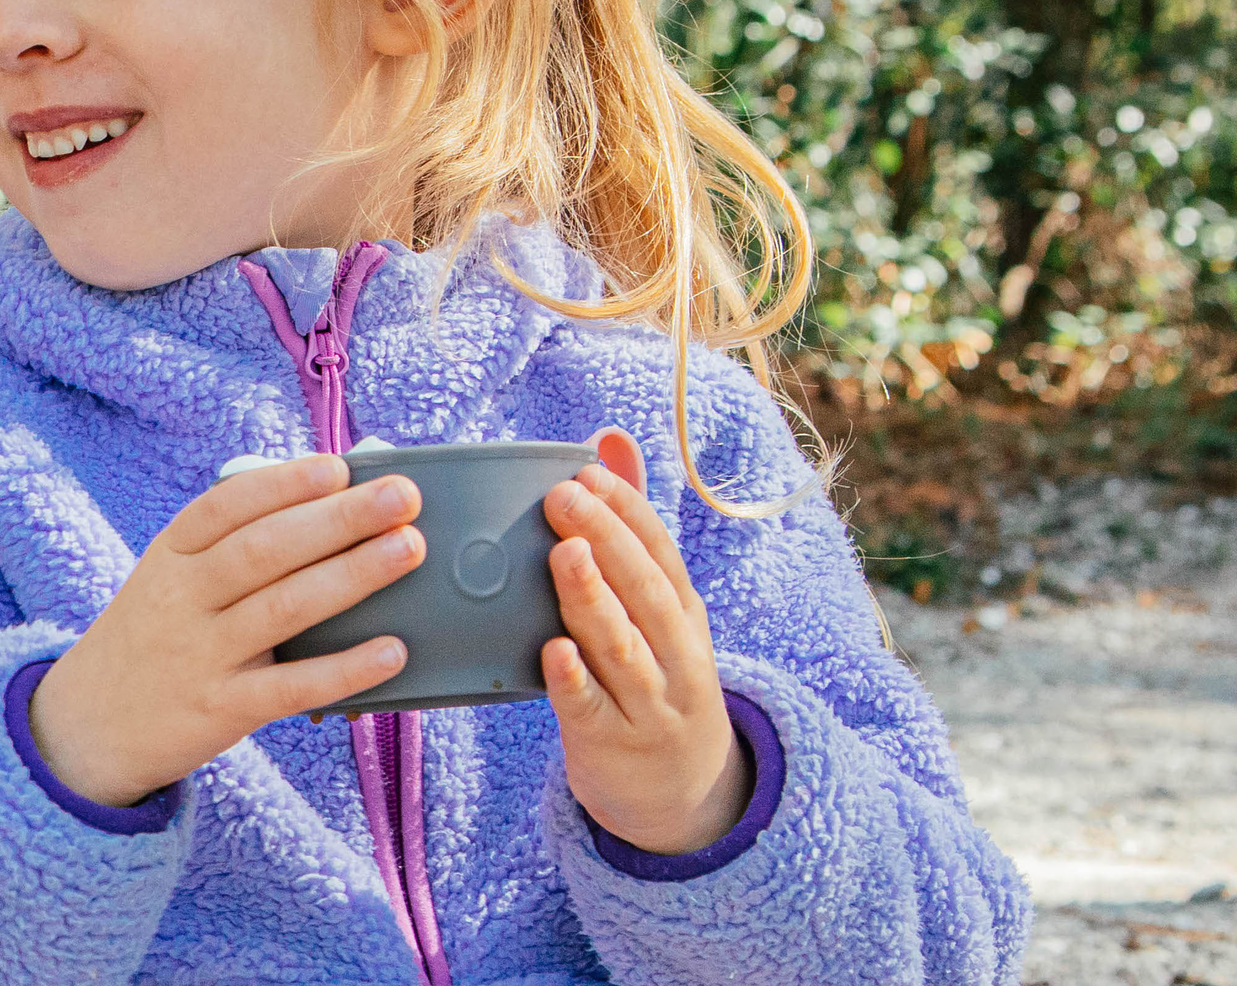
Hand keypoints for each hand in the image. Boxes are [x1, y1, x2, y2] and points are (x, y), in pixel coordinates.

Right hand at [29, 455, 425, 806]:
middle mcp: (182, 598)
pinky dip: (343, 669)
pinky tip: (391, 651)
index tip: (338, 467)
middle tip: (401, 496)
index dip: (284, 484)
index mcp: (170, 556)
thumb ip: (228, 549)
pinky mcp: (221, 710)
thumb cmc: (150, 640)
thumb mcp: (166, 581)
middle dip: (338, 518)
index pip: (226, 506)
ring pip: (283, 608)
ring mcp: (200, 655)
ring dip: (352, 575)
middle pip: (265, 549)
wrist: (85, 727)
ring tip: (407, 549)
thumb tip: (326, 510)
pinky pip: (290, 688)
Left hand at [542, 429, 752, 854]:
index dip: (629, 511)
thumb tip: (609, 439)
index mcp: (682, 615)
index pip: (661, 553)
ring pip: (621, 645)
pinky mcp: (613, 744)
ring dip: (592, 598)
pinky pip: (592, 709)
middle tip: (563, 497)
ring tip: (563, 554)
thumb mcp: (655, 613)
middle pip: (644, 591)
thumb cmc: (652, 680)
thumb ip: (629, 529)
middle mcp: (676, 654)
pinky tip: (553, 652)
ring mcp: (649, 702)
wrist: (683, 796)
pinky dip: (574, 680)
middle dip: (606, 540)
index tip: (588, 472)